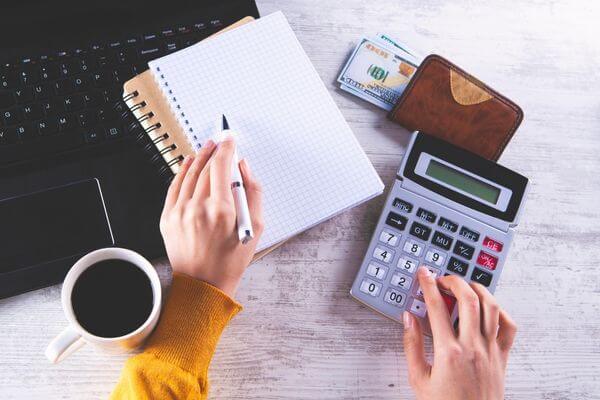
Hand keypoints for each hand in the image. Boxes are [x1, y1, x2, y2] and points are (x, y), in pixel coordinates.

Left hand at [159, 137, 263, 296]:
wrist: (204, 283)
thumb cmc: (232, 259)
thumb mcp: (255, 228)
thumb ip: (254, 193)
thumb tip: (244, 168)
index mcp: (221, 211)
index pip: (221, 167)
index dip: (226, 149)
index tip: (229, 140)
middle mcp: (198, 209)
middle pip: (205, 169)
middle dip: (214, 152)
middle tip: (221, 142)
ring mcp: (180, 213)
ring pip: (189, 175)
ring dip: (199, 158)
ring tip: (207, 148)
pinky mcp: (168, 218)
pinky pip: (174, 187)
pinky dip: (182, 172)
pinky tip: (189, 163)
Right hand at [403, 266, 516, 399]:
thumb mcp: (418, 379)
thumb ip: (412, 345)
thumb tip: (408, 318)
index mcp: (449, 353)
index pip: (437, 307)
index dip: (428, 285)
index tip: (424, 274)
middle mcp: (473, 348)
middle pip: (468, 300)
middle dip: (454, 281)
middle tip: (443, 278)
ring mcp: (491, 351)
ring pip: (491, 307)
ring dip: (477, 290)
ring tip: (465, 286)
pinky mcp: (502, 358)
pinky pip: (509, 327)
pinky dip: (500, 311)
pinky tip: (488, 307)